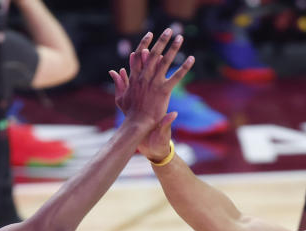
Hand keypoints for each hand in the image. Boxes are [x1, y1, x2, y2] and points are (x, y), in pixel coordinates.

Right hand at [108, 30, 193, 158]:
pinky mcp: (163, 91)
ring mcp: (154, 83)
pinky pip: (176, 77)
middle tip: (168, 30)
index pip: (139, 56)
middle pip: (153, 54)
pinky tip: (192, 59)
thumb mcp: (121, 97)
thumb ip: (118, 83)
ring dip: (173, 48)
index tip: (150, 35)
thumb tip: (114, 71)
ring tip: (180, 37)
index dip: (144, 44)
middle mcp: (144, 77)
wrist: (138, 125)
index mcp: (135, 78)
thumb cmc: (130, 114)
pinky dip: (184, 67)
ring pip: (165, 61)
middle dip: (161, 41)